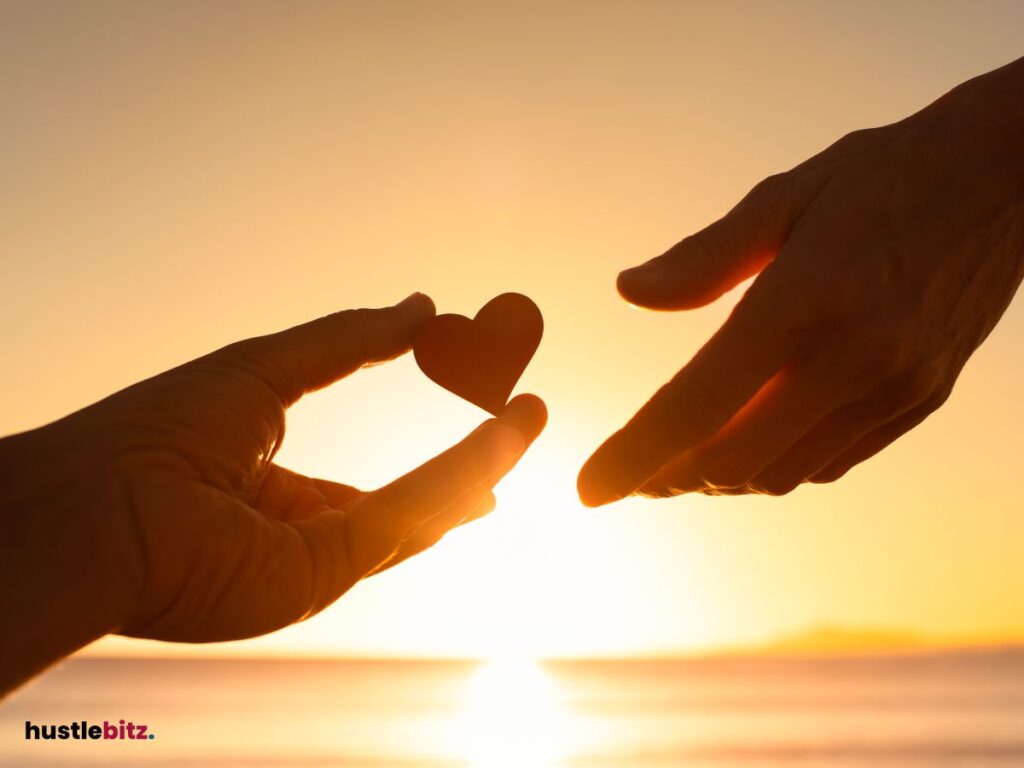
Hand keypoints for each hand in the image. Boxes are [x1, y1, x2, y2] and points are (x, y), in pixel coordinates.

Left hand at [1, 293, 544, 691]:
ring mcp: (305, 566)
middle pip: (396, 514)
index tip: (475, 428)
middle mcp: (289, 542)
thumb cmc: (159, 430)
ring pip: (412, 518)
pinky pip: (401, 522)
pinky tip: (500, 439)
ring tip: (527, 421)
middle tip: (520, 431)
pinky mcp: (317, 579)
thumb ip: (348, 342)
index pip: (355, 492)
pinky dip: (455, 479)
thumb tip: (421, 305)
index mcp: (265, 496)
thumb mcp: (267, 369)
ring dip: (476, 469)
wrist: (92, 501)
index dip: (413, 465)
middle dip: (464, 478)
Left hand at [578, 57, 1023, 505]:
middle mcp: (852, 358)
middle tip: (633, 474)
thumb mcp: (787, 194)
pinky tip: (749, 448)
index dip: (631, 457)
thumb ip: (704, 257)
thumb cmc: (883, 175)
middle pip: (731, 460)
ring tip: (680, 468)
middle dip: (668, 477)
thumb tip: (630, 293)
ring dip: (719, 478)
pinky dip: (776, 467)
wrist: (1008, 177)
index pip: (695, 407)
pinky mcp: (922, 399)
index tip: (589, 490)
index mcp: (804, 301)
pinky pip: (831, 461)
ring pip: (781, 473)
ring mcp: (894, 387)